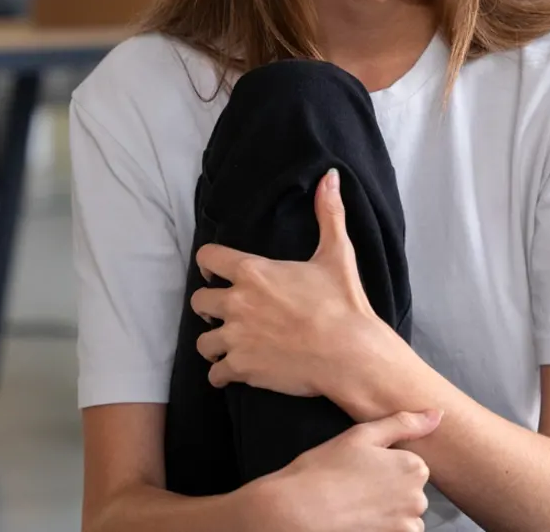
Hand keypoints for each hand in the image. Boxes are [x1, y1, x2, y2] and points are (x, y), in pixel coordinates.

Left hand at [193, 169, 409, 409]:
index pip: (207, 258)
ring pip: (203, 341)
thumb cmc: (343, 303)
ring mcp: (237, 337)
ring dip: (213, 342)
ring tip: (228, 344)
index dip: (209, 265)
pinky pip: (215, 374)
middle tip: (225, 312)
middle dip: (209, 306)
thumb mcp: (336, 253)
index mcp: (252, 271)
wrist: (350, 354)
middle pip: (198, 301)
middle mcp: (237, 302)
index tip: (216, 273)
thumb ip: (328, 213)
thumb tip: (331, 176)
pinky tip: (234, 371)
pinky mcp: (242, 369)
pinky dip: (222, 373)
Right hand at [250, 410, 439, 531]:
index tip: (364, 462)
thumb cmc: (328, 467)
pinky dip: (384, 526)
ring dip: (389, 509)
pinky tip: (361, 518)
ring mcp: (407, 526)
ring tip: (357, 501)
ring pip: (406, 513)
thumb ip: (403, 423)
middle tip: (357, 481)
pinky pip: (399, 531)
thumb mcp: (362, 435)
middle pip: (412, 489)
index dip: (387, 462)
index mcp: (413, 467)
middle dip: (391, 486)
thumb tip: (438, 413)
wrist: (302, 508)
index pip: (412, 462)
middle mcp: (418, 499)